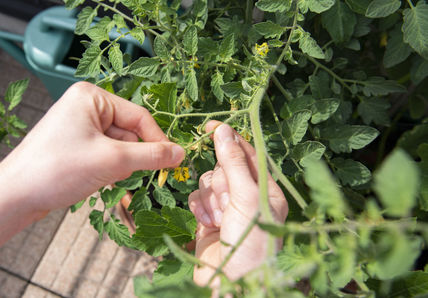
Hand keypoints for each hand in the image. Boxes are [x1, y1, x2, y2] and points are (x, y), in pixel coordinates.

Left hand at [0, 81, 184, 212]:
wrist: (15, 196)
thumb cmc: (59, 169)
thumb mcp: (112, 160)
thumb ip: (151, 155)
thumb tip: (181, 153)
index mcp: (92, 97)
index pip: (139, 117)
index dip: (157, 140)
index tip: (171, 163)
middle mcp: (85, 105)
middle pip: (128, 131)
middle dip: (129, 156)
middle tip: (117, 173)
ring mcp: (78, 125)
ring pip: (118, 146)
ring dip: (118, 165)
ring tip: (98, 177)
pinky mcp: (74, 144)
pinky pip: (104, 154)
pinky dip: (106, 168)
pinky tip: (92, 180)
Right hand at [188, 122, 287, 284]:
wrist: (230, 282)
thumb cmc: (250, 241)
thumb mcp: (246, 197)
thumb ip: (233, 162)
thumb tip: (223, 129)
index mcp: (265, 188)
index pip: (247, 153)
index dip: (230, 138)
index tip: (211, 126)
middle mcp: (246, 195)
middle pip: (222, 166)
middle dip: (221, 182)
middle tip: (228, 201)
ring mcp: (226, 207)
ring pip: (207, 182)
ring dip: (210, 198)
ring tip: (220, 218)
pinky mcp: (208, 218)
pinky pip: (197, 198)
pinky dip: (200, 209)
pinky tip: (208, 224)